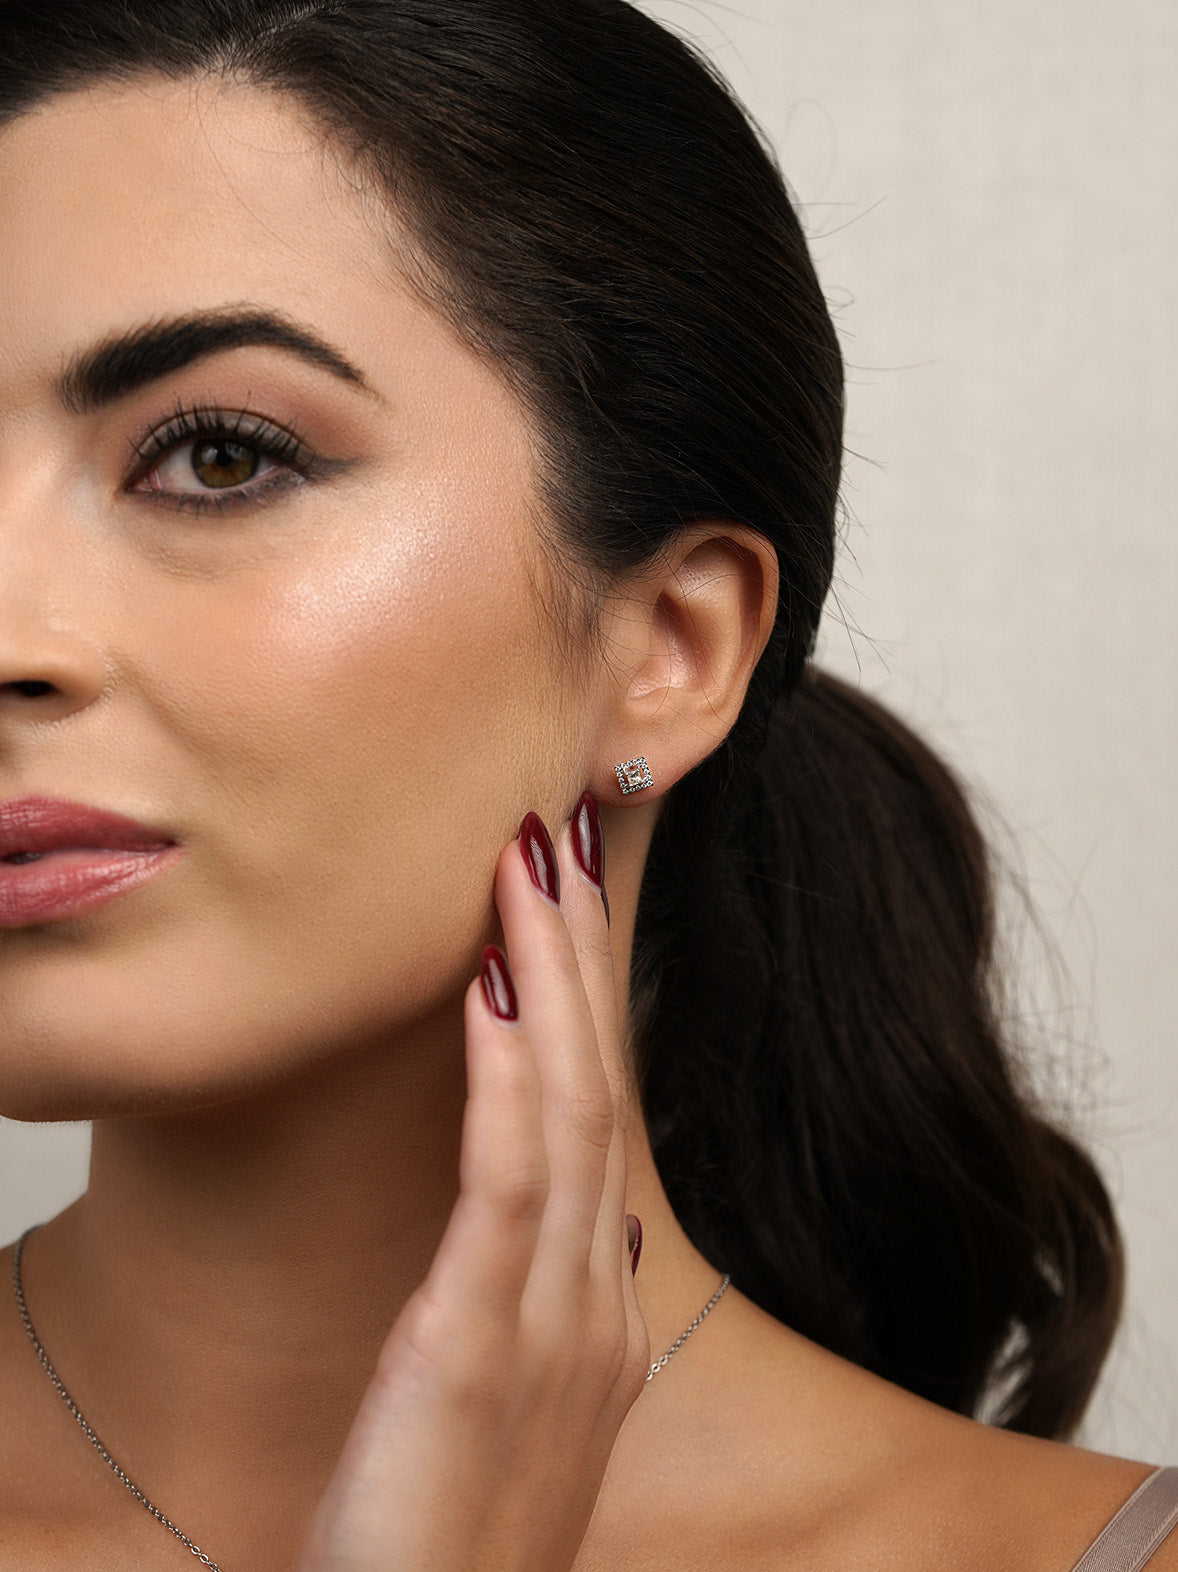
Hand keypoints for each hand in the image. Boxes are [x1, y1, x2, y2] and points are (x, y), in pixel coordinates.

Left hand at [295, 795, 649, 1571]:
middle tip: (559, 835)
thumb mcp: (512, 1411)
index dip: (585, 1004)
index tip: (565, 904)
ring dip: (547, 978)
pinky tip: (487, 994)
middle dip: (579, 954)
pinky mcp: (485, 1352)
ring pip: (566, 1112)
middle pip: (595, 1089)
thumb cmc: (448, 1541)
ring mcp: (555, 1326)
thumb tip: (585, 1227)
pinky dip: (502, 1077)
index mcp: (597, 1314)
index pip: (598, 1122)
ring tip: (527, 866)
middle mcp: (595, 1305)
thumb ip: (548, 1313)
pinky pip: (507, 1186)